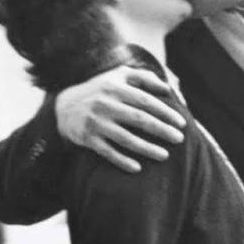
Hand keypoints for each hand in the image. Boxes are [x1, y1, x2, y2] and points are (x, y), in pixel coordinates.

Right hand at [53, 64, 185, 172]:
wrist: (63, 106)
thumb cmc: (99, 90)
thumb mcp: (117, 76)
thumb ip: (143, 77)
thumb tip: (167, 88)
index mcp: (115, 88)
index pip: (145, 101)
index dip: (165, 112)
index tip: (181, 123)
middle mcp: (105, 104)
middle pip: (139, 119)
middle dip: (162, 130)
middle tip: (180, 139)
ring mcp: (96, 123)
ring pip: (126, 139)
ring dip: (147, 148)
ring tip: (165, 155)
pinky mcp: (87, 138)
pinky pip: (107, 152)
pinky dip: (122, 161)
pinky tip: (138, 168)